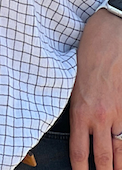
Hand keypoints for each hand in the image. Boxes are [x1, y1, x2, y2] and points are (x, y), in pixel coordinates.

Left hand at [70, 8, 121, 169]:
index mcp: (81, 110)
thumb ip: (77, 106)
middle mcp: (101, 116)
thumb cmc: (89, 52)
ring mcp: (120, 113)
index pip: (80, 153)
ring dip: (119, 165)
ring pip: (121, 149)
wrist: (111, 34)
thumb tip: (78, 125)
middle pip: (105, 158)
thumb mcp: (72, 81)